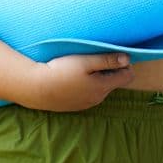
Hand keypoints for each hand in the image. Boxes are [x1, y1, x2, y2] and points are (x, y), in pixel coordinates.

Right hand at [19, 52, 135, 111]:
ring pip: (101, 88)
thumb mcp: (86, 61)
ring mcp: (86, 104)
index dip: (124, 64)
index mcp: (103, 87)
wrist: (35, 88)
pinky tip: (73, 79)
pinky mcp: (75, 106)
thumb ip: (108, 60)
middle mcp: (98, 98)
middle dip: (110, 70)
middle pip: (114, 82)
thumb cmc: (61, 72)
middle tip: (94, 59)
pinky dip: (86, 85)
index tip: (113, 55)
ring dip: (97, 78)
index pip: (128, 76)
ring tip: (81, 68)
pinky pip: (89, 94)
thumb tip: (127, 59)